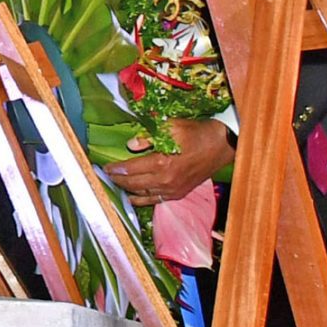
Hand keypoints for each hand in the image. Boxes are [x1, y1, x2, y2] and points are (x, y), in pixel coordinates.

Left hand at [104, 118, 234, 206]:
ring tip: (117, 184)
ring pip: (142, 194)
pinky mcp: (179, 193)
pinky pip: (154, 200)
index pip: (131, 168)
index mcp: (162, 163)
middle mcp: (165, 180)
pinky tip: (133, 196)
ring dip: (127, 190)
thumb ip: (149, 136)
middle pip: (133, 184)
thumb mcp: (172, 126)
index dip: (116, 168)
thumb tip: (130, 145)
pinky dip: (141, 199)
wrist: (222, 146)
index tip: (105, 167)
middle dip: (118, 180)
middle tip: (107, 175)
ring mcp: (172, 190)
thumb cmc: (197, 133)